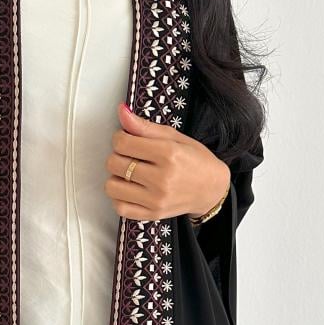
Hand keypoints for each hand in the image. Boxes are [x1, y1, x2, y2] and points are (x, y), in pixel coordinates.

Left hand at [104, 102, 229, 220]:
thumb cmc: (195, 160)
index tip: (127, 139)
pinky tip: (130, 189)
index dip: (119, 138)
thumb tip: (121, 111)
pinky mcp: (153, 214)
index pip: (122, 143)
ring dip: (116, 178)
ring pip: (111, 186)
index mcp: (168, 154)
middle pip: (114, 163)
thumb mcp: (174, 137)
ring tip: (130, 173)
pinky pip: (120, 207)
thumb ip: (145, 126)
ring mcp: (156, 199)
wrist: (212, 189)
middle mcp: (162, 178)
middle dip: (118, 156)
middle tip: (131, 156)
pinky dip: (119, 197)